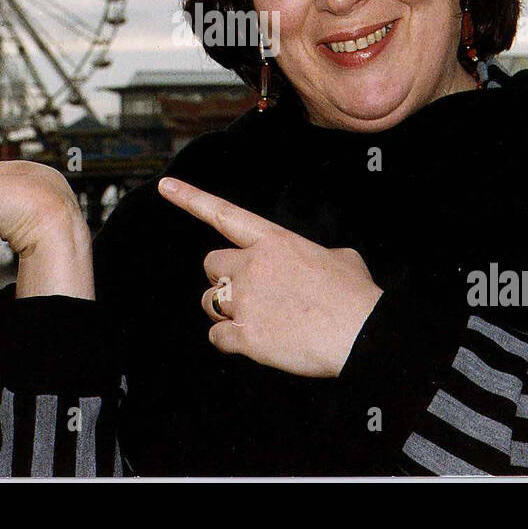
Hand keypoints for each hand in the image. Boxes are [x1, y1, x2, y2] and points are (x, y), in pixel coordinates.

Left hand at [157, 176, 382, 377]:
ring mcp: (246, 300)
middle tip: (249, 292)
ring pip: (208, 301)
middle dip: (223, 277)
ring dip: (223, 310)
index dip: (190, 198)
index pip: (224, 214)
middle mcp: (253, 265)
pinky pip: (217, 336)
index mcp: (275, 241)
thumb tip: (314, 264)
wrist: (362, 334)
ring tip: (257, 319)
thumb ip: (310, 255)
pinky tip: (254, 342)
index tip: (165, 186)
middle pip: (210, 264)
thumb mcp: (339, 258)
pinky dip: (229, 340)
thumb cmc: (356, 297)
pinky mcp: (245, 335)